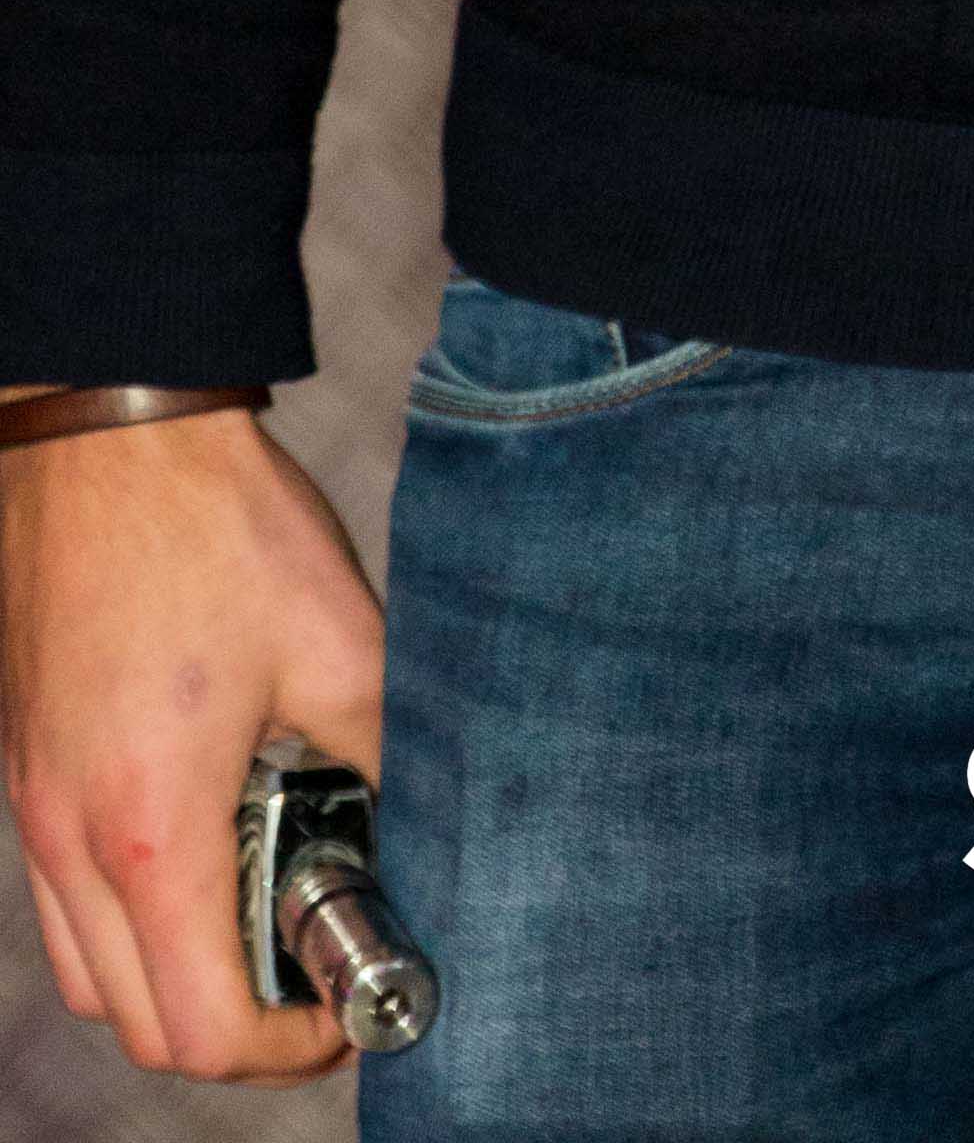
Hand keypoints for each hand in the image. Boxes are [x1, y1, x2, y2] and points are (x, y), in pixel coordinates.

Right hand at [1, 410, 381, 1076]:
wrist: (108, 435)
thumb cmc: (216, 528)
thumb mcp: (339, 638)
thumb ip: (383, 749)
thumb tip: (424, 823)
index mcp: (153, 831)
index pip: (201, 1027)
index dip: (285, 1049)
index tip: (348, 1003)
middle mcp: (73, 845)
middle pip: (138, 1025)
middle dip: (236, 1029)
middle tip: (318, 971)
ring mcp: (36, 814)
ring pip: (94, 974)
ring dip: (176, 979)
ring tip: (267, 912)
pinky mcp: (29, 775)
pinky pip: (69, 905)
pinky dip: (134, 920)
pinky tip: (209, 848)